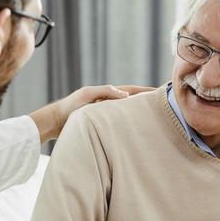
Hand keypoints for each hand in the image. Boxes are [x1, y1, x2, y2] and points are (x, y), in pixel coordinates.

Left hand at [29, 85, 154, 143]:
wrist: (55, 122)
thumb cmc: (69, 108)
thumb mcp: (87, 96)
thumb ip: (105, 92)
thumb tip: (126, 95)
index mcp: (107, 93)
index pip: (132, 91)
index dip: (146, 91)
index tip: (161, 92)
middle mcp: (109, 103)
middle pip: (133, 101)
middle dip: (147, 102)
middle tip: (165, 105)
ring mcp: (106, 113)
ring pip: (127, 113)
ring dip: (139, 113)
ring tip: (154, 117)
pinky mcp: (102, 124)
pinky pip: (120, 122)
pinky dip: (129, 123)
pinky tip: (136, 129)